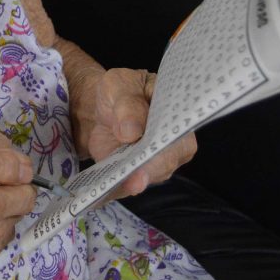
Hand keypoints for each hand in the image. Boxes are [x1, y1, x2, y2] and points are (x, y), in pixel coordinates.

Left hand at [72, 68, 196, 197]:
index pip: (179, 134)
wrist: (102, 109)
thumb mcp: (119, 86)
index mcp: (178, 116)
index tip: (152, 153)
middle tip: (133, 179)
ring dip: (130, 181)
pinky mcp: (135, 175)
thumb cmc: (119, 92)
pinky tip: (101, 192)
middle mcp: (174, 144)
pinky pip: (126, 186)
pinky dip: (113, 189)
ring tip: (115, 182)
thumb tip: (131, 131)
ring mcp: (156, 163)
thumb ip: (127, 105)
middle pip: (166, 162)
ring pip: (146, 177)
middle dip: (148, 170)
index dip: (168, 146)